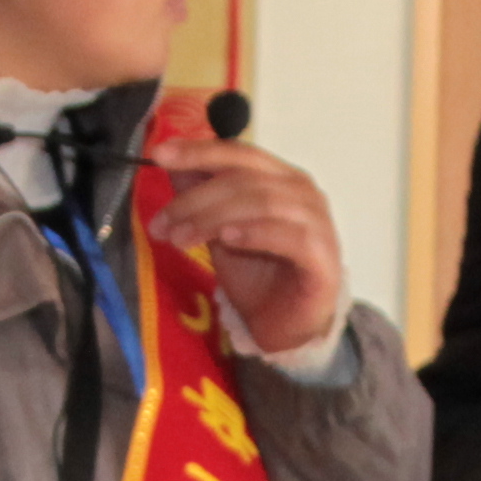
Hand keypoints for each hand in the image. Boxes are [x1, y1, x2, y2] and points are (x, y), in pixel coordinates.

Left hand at [148, 127, 349, 366]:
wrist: (285, 328)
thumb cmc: (257, 278)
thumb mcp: (218, 233)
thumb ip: (202, 198)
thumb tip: (173, 166)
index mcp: (279, 177)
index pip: (238, 153)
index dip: (198, 152)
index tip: (158, 156)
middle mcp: (302, 191)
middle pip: (244, 178)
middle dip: (195, 198)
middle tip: (161, 223)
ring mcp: (316, 221)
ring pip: (261, 202)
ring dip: (212, 218)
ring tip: (179, 239)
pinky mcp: (321, 255)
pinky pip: (288, 235)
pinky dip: (254, 232)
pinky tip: (227, 239)